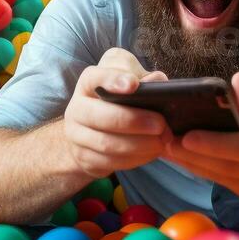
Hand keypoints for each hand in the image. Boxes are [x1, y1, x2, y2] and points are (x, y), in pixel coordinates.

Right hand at [62, 48, 171, 178]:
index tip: (133, 84)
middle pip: (102, 116)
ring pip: (107, 144)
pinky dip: (134, 159)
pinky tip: (150, 152)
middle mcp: (77, 108)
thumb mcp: (129, 80)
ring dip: (139, 144)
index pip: (95, 78)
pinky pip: (109, 162)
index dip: (113, 80)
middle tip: (161, 124)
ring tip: (161, 141)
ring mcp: (77, 136)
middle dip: (135, 121)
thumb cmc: (118, 100)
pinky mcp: (83, 158)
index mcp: (88, 83)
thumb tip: (157, 81)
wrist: (92, 131)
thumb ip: (143, 77)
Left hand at [162, 72, 238, 202]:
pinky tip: (176, 154)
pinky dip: (195, 167)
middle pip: (225, 166)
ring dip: (187, 161)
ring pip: (216, 176)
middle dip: (191, 153)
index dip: (216, 145)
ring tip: (163, 143)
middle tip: (163, 136)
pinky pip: (216, 180)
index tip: (187, 136)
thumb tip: (235, 81)